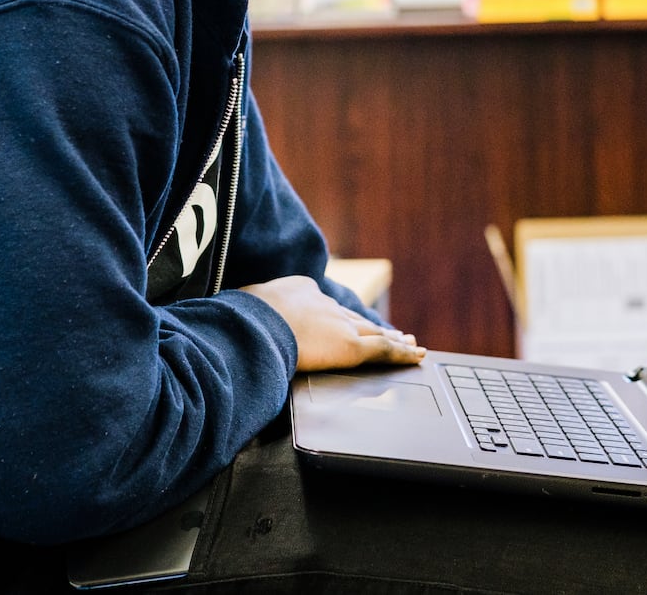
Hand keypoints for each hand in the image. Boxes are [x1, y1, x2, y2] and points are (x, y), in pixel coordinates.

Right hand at [241, 276, 425, 372]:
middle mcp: (325, 305)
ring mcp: (340, 325)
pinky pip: (383, 351)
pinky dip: (402, 354)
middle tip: (392, 332)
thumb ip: (246, 318)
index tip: (342, 321)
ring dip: (394, 340)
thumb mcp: (241, 312)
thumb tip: (229, 324)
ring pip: (374, 334)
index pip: (324, 308)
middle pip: (354, 319)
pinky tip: (416, 356)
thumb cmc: (239, 320)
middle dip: (372, 328)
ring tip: (409, 343)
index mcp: (299, 292)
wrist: (254, 323)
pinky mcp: (351, 347)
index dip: (337, 317)